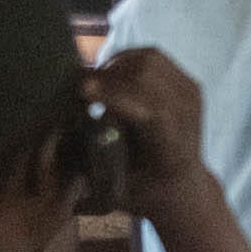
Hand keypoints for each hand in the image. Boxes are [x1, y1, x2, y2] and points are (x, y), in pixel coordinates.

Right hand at [91, 47, 208, 209]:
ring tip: (98, 82)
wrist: (183, 188)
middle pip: (147, 75)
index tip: (82, 89)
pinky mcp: (191, 85)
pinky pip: (157, 58)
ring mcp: (192, 96)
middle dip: (109, 77)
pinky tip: (114, 75)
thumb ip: (93, 164)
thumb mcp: (115, 189)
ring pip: (150, 60)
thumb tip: (58, 138)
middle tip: (83, 87)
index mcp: (171, 144)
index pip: (148, 108)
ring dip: (118, 65)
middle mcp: (188, 115)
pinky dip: (131, 61)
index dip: (112, 93)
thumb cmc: (144, 192)